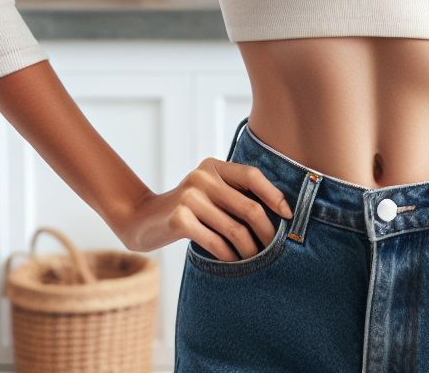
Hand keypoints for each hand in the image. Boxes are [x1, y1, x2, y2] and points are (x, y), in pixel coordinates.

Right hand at [117, 157, 292, 260]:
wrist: (140, 219)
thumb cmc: (185, 208)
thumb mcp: (208, 191)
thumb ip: (233, 194)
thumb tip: (276, 211)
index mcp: (214, 166)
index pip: (252, 176)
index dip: (273, 195)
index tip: (288, 215)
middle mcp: (203, 177)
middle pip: (248, 206)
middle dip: (266, 230)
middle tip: (274, 246)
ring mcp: (190, 197)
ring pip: (235, 228)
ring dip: (250, 249)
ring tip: (256, 259)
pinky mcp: (180, 219)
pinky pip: (216, 242)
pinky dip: (229, 255)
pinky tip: (234, 262)